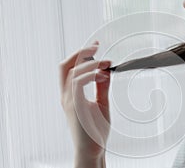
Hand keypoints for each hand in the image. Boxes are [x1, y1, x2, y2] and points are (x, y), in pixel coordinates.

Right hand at [59, 41, 110, 159]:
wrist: (93, 149)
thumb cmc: (95, 129)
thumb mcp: (101, 103)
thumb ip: (102, 87)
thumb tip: (106, 71)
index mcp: (72, 94)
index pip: (71, 68)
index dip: (82, 54)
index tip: (96, 46)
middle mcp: (67, 95)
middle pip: (65, 65)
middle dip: (80, 52)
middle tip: (96, 46)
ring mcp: (69, 100)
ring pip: (73, 71)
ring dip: (91, 63)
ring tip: (107, 62)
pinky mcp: (75, 106)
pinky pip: (78, 83)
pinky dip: (90, 74)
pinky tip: (102, 75)